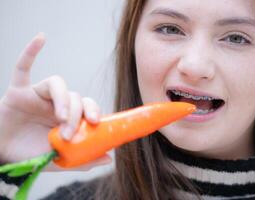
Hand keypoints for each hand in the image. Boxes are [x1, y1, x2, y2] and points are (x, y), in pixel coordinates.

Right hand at [0, 33, 111, 169]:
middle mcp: (56, 104)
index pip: (88, 106)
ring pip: (57, 84)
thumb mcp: (59, 160)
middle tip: (68, 133)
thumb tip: (109, 159)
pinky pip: (23, 68)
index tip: (97, 122)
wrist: (2, 155)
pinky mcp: (18, 92)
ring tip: (60, 118)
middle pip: (75, 96)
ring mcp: (38, 96)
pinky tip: (41, 38)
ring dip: (62, 100)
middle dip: (76, 114)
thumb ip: (82, 160)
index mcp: (68, 118)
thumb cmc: (31, 155)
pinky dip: (31, 53)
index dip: (94, 110)